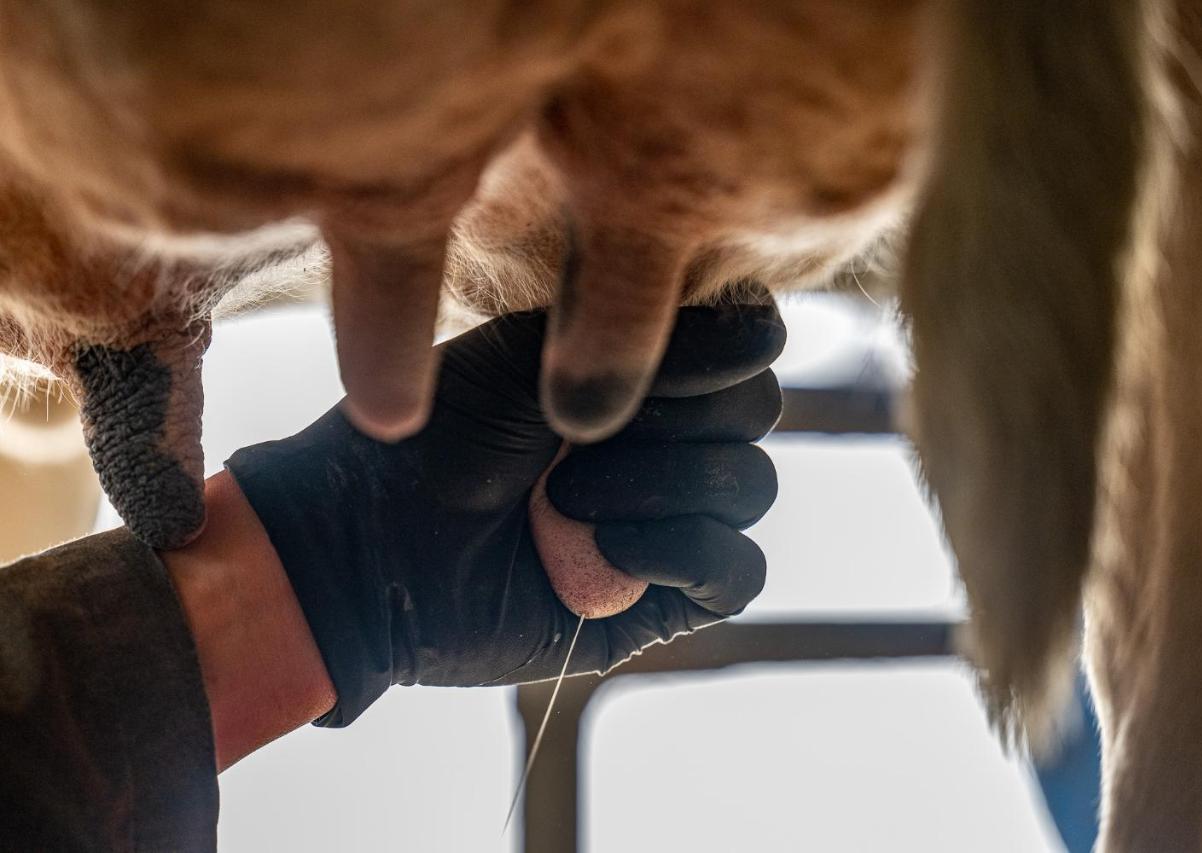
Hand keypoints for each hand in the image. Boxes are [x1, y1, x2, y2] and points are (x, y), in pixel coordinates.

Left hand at [226, 303, 783, 725]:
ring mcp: (668, 521)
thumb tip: (765, 329)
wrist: (370, 547)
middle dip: (680, 414)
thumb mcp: (530, 357)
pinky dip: (682, 551)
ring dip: (661, 483)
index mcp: (638, 376)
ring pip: (749, 487)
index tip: (653, 356)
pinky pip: (737, 570)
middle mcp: (665, 443)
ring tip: (564, 498)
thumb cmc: (434, 438)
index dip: (722, 346)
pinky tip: (602, 547)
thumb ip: (644, 337)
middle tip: (578, 433)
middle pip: (756, 413)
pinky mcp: (662, 599)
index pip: (744, 347)